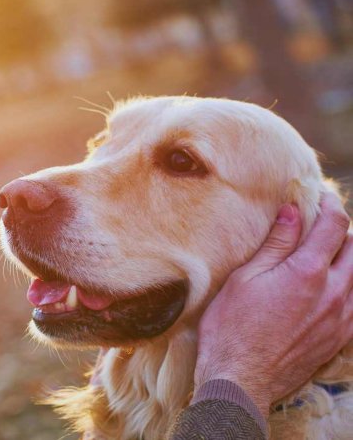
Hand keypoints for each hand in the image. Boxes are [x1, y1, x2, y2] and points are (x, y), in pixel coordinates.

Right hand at [194, 191, 352, 415]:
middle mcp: (334, 292)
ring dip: (346, 259)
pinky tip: (330, 288)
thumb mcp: (245, 279)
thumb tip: (293, 212)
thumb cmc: (232, 327)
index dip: (329, 203)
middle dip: (340, 230)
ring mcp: (341, 317)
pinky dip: (347, 287)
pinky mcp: (339, 337)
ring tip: (324, 255)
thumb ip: (275, 244)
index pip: (334, 225)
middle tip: (319, 223)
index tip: (318, 194)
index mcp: (308, 272)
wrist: (241, 378)